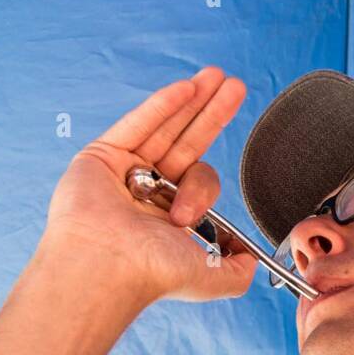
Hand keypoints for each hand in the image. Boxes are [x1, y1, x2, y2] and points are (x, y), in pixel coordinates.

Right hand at [34, 66, 257, 307]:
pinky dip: (163, 105)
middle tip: (234, 88)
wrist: (109, 266)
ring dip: (193, 101)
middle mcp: (146, 194)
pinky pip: (137, 124)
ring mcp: (123, 173)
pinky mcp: (102, 156)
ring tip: (217, 77)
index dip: (205, 188)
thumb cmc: (152, 273)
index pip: (198, 182)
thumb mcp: (213, 277)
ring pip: (165, 129)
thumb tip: (251, 254)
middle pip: (186, 144)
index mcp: (167, 219)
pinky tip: (187, 89)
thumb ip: (240, 268)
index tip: (193, 216)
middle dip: (212, 115)